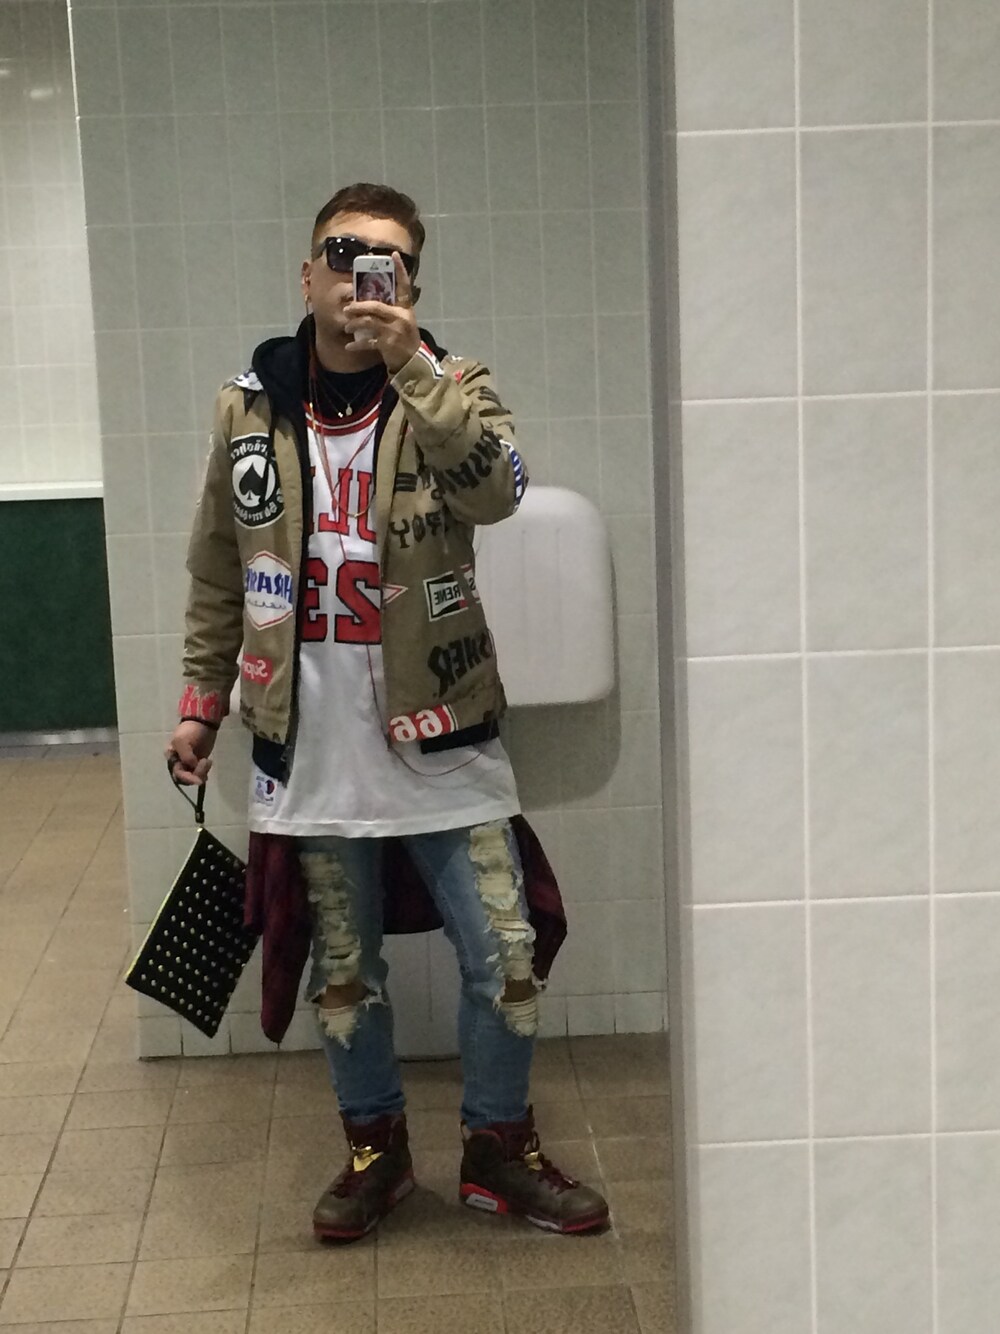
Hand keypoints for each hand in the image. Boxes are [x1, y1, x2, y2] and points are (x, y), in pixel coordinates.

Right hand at [165, 720, 217, 786]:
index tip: (198, 779)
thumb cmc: (190, 730)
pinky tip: (209, 762)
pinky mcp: (198, 763)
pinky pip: (200, 773)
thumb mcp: (183, 741)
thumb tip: (192, 767)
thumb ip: (185, 756)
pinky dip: (205, 771)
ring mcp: (189, 763)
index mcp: (171, 757)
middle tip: (205, 766)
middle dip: (196, 775)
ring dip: (201, 773)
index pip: (177, 773)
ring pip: (193, 776)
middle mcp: (178, 762)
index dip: (187, 778)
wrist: (204, 722)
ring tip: (208, 761)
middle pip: (185, 778)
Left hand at [344, 252, 420, 373]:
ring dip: (354, 324)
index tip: (393, 255)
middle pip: (375, 306)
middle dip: (358, 307)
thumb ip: (391, 310)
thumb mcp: (404, 321)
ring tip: (347, 326)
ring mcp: (393, 332)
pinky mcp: (387, 345)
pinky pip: (367, 342)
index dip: (400, 270)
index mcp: (406, 309)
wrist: (413, 362)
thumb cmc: (406, 339)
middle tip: (347, 308)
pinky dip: (356, 344)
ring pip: (368, 322)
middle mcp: (400, 318)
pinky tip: (348, 345)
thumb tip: (371, 301)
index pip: (404, 286)